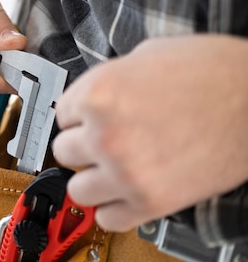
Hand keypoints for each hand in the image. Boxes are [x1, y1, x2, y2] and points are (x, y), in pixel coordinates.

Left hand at [52, 35, 247, 231]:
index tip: (92, 119)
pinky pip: (108, 218)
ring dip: (93, 178)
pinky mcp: (151, 201)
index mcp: (98, 94)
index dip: (81, 115)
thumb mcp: (145, 55)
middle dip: (84, 144)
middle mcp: (105, 134)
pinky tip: (128, 191)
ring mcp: (126, 172)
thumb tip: (95, 95)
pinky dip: (115, 208)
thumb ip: (109, 79)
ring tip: (113, 168)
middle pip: (64, 150)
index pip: (62, 114)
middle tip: (105, 140)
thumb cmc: (211, 71)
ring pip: (78, 188)